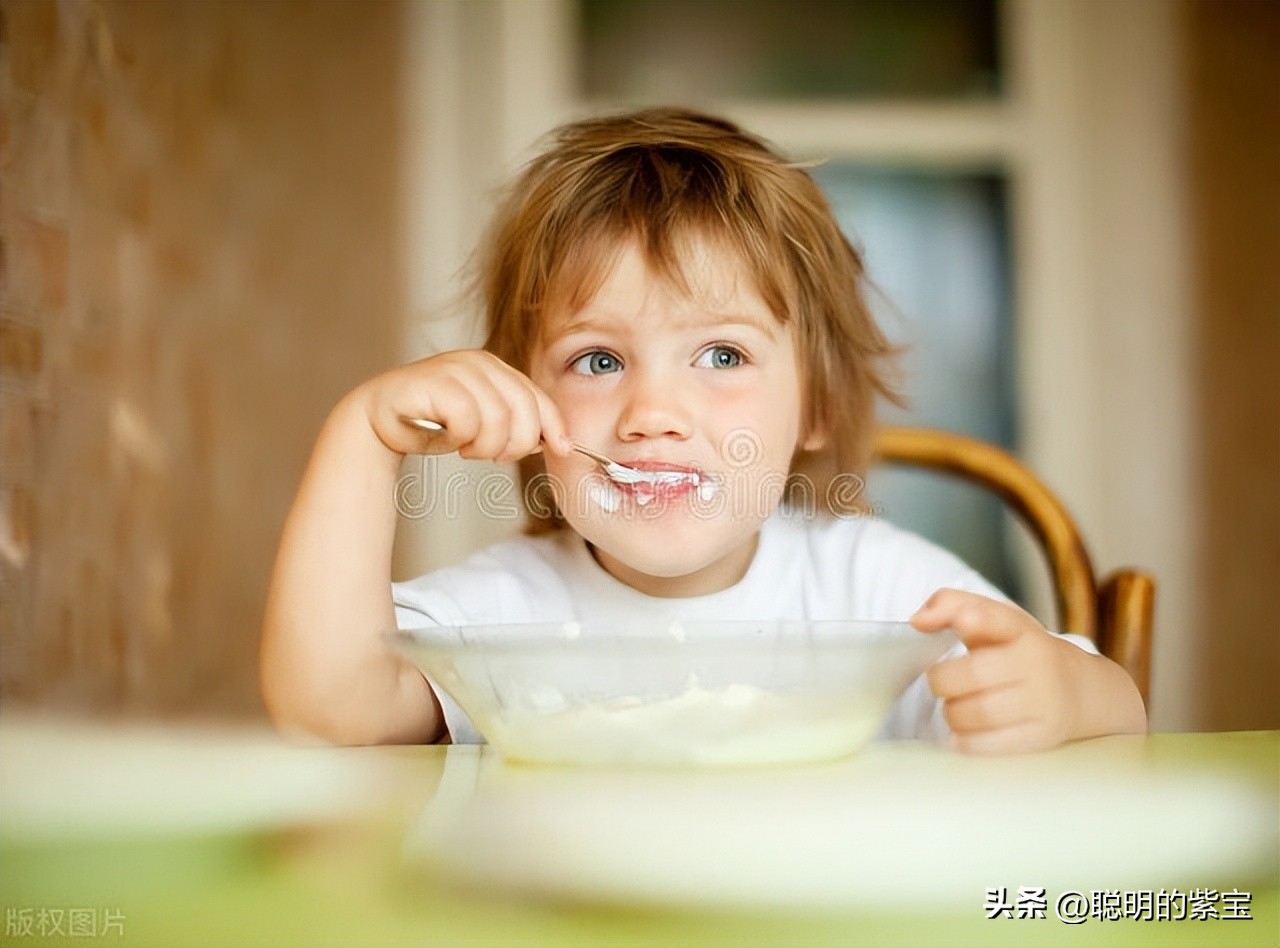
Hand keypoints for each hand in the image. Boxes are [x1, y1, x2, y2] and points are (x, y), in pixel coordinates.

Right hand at [353, 349, 572, 461]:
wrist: (381, 421)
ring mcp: (457, 368)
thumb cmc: (433, 423)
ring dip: (485, 447)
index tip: (562, 450)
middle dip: (516, 444)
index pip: (539, 398)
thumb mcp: (485, 425)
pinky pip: (469, 421)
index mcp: (496, 368)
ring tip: (467, 448)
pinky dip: (462, 439)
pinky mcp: (436, 381)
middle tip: (495, 456)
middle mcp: (480, 362)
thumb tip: (559, 442)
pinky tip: (450, 439)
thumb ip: (518, 426)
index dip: (554, 427)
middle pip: (525, 411)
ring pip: (499, 420)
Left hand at [911, 588, 1140, 753]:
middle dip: (942, 681)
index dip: (978, 617)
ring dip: (952, 713)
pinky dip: (965, 741)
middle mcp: (1037, 664)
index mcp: (1021, 629)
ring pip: (980, 713)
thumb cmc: (1019, 651)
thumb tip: (918, 620)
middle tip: (941, 682)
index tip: (963, 621)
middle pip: (975, 674)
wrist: (1080, 689)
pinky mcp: (1042, 735)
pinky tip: (960, 733)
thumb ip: (951, 606)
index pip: (999, 618)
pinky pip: (992, 745)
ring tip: (954, 707)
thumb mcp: (994, 620)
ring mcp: (1044, 702)